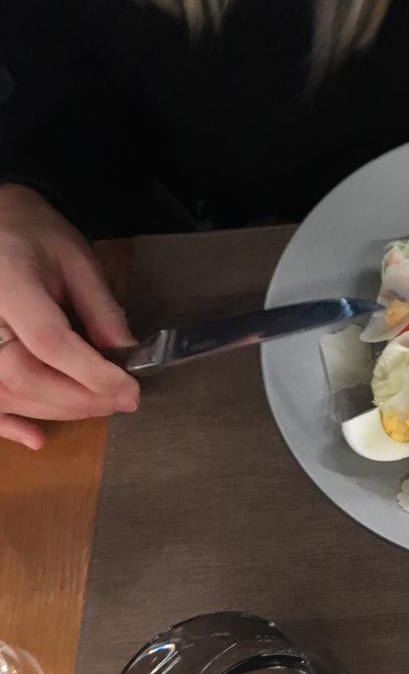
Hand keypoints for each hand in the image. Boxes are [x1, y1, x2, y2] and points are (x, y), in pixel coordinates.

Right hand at [0, 184, 138, 449]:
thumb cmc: (34, 236)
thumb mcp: (77, 259)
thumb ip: (101, 308)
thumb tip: (127, 353)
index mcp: (7, 284)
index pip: (49, 341)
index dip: (92, 373)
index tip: (131, 389)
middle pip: (23, 376)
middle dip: (80, 398)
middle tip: (123, 401)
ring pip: (4, 393)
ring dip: (56, 411)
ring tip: (100, 407)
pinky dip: (7, 425)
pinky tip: (39, 437)